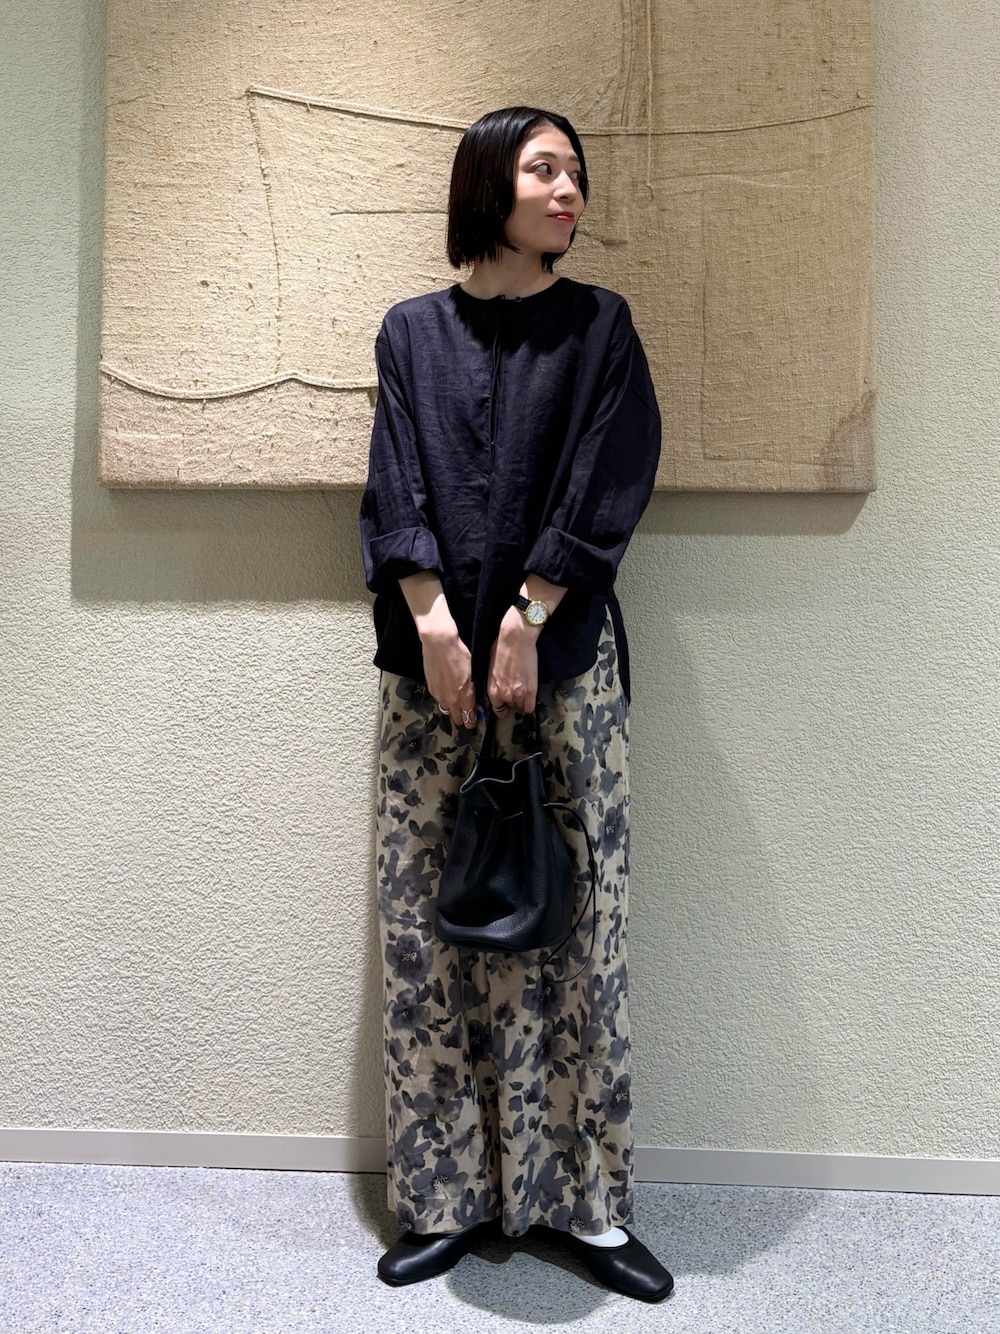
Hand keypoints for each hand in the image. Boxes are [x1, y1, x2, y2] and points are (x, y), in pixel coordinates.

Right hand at [416, 603, 475, 728]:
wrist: (439, 644)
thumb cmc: (459, 654)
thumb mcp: (473, 672)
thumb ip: (472, 690)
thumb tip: (473, 700)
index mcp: (465, 697)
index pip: (469, 718)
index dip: (472, 720)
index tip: (473, 721)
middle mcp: (451, 700)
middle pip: (456, 719)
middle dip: (462, 719)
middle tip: (465, 716)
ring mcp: (439, 695)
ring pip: (446, 710)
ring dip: (452, 709)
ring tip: (455, 705)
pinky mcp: (431, 688)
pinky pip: (439, 699)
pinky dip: (443, 699)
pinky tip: (446, 692)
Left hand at [488, 607, 539, 714]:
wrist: (516, 640)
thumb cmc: (501, 648)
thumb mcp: (490, 667)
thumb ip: (494, 681)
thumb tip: (497, 684)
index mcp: (492, 690)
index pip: (497, 708)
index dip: (502, 706)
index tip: (505, 704)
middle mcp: (504, 695)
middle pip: (510, 707)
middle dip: (512, 701)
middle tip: (515, 692)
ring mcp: (519, 694)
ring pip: (521, 706)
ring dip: (522, 701)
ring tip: (523, 692)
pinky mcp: (531, 690)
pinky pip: (530, 706)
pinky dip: (530, 705)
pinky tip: (530, 699)